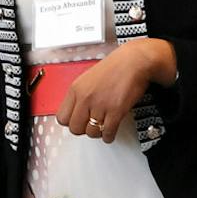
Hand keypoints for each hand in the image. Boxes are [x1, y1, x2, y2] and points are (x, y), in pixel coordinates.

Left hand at [58, 39, 175, 143]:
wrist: (134, 62)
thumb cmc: (115, 67)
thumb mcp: (88, 78)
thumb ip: (80, 95)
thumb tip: (76, 111)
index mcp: (75, 89)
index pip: (62, 117)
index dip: (71, 122)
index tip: (78, 122)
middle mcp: (85, 98)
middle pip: (75, 128)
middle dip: (83, 129)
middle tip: (91, 126)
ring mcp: (100, 105)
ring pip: (91, 133)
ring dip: (98, 133)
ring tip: (102, 128)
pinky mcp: (115, 111)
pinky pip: (108, 133)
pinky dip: (109, 136)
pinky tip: (110, 132)